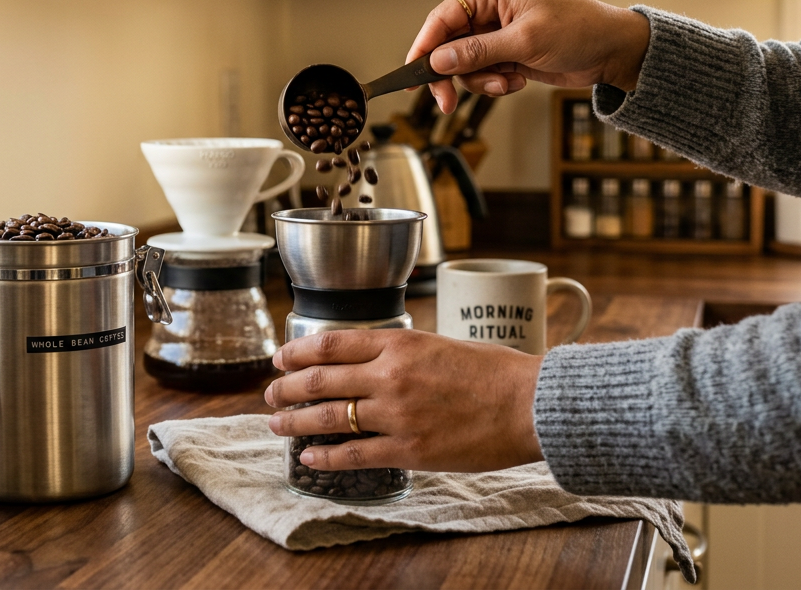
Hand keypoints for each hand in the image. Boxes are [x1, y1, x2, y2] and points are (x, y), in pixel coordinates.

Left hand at [264, 329, 544, 472]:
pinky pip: (354, 455)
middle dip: (286, 387)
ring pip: (328, 417)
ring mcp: (397, 414)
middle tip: (271, 394)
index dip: (297, 352)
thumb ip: (406, 352)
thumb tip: (377, 359)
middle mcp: (390, 375)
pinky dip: (325, 457)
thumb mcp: (443, 344)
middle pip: (319, 380)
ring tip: (277, 425)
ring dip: (295, 422)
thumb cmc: (496, 372)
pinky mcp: (408, 449)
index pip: (332, 343)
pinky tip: (310, 458)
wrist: (529, 404)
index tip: (280, 358)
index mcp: (400, 343)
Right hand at [406, 0, 651, 113]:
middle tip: (446, 101)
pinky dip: (494, 82)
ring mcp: (496, 30)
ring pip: (463, 63)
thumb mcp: (524, 41)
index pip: (442, 17)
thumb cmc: (578, 29)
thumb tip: (438, 61)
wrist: (611, 50)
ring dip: (480, 80)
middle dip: (453, 73)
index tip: (413, 74)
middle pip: (447, 44)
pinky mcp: (505, 50)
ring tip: (506, 83)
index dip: (424, 47)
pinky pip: (482, 72)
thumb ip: (478, 52)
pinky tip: (517, 80)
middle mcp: (488, 5)